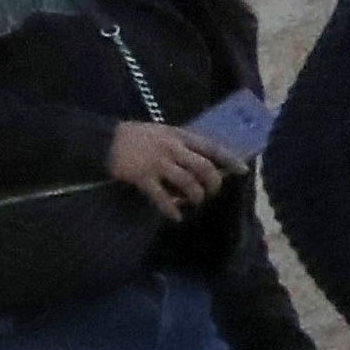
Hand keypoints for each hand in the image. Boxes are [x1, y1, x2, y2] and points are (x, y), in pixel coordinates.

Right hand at [105, 122, 234, 217]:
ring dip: (195, 197)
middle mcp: (172, 148)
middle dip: (213, 184)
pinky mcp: (143, 177)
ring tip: (193, 201)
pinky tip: (175, 217)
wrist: (106, 139)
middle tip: (211, 192)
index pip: (211, 146)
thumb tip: (204, 161)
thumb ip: (181, 144)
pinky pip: (162, 197)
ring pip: (188, 184)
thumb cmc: (137, 136)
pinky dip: (171, 210)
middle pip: (204, 168)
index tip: (242, 170)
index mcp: (178, 135)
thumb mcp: (163, 132)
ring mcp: (158, 162)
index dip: (229, 159)